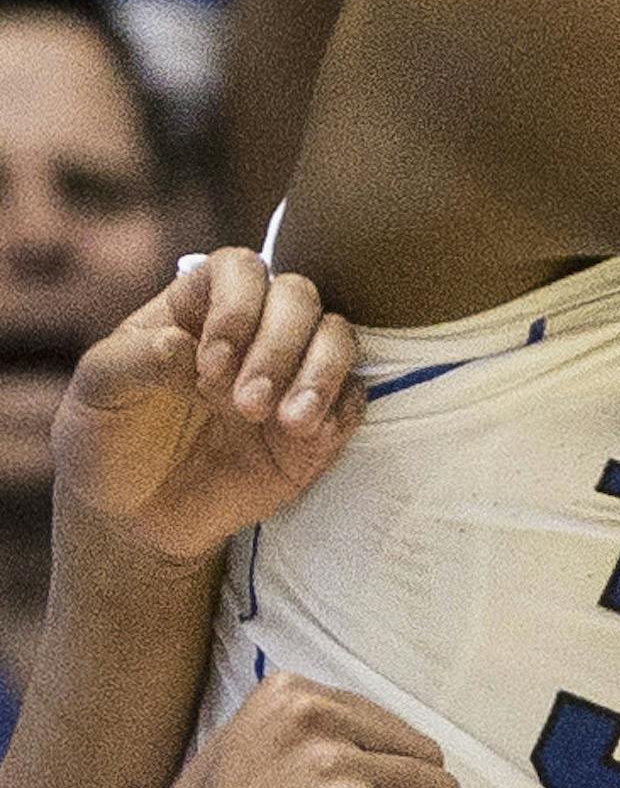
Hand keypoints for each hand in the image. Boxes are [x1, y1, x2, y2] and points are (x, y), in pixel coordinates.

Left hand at [50, 249, 364, 564]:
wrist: (134, 518)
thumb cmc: (110, 440)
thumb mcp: (97, 395)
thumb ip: (131, 361)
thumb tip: (181, 344)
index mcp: (199, 308)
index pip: (239, 269)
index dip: (236, 306)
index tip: (208, 365)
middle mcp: (254, 330)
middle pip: (299, 296)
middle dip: (279, 346)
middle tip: (244, 406)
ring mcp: (290, 375)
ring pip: (338, 337)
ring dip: (320, 373)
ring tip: (287, 422)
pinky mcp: (317, 424)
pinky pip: (354, 399)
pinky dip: (340, 410)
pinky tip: (307, 437)